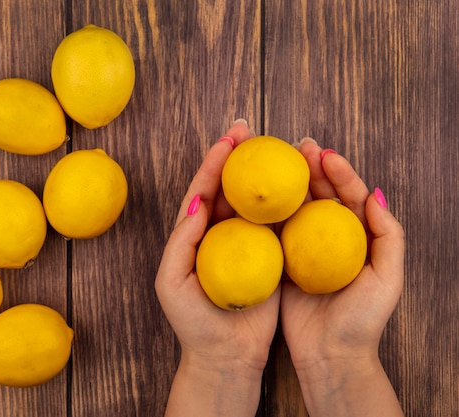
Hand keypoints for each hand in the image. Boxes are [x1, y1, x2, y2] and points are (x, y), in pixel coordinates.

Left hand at [155, 120, 279, 415]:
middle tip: (249, 129)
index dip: (213, 163)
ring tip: (277, 148)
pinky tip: (298, 186)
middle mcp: (219, 235)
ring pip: (255, 202)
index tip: (227, 139)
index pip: (202, 191)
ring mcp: (245, 245)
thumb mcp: (172, 281)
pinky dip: (285, 205)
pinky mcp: (269, 259)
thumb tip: (196, 202)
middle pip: (229, 188)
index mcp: (194, 235)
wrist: (225, 357)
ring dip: (264, 175)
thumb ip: (182, 241)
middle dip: (237, 157)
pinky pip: (277, 227)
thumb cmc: (193, 322)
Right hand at [280, 139, 404, 415]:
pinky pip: (274, 232)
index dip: (340, 172)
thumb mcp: (387, 279)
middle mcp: (330, 240)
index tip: (326, 154)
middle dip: (311, 168)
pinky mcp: (281, 262)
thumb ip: (388, 237)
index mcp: (357, 239)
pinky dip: (268, 212)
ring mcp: (304, 250)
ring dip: (289, 184)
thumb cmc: (362, 320)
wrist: (329, 355)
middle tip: (299, 146)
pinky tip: (258, 196)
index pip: (350, 196)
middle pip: (321, 196)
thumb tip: (376, 195)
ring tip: (278, 161)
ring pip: (296, 209)